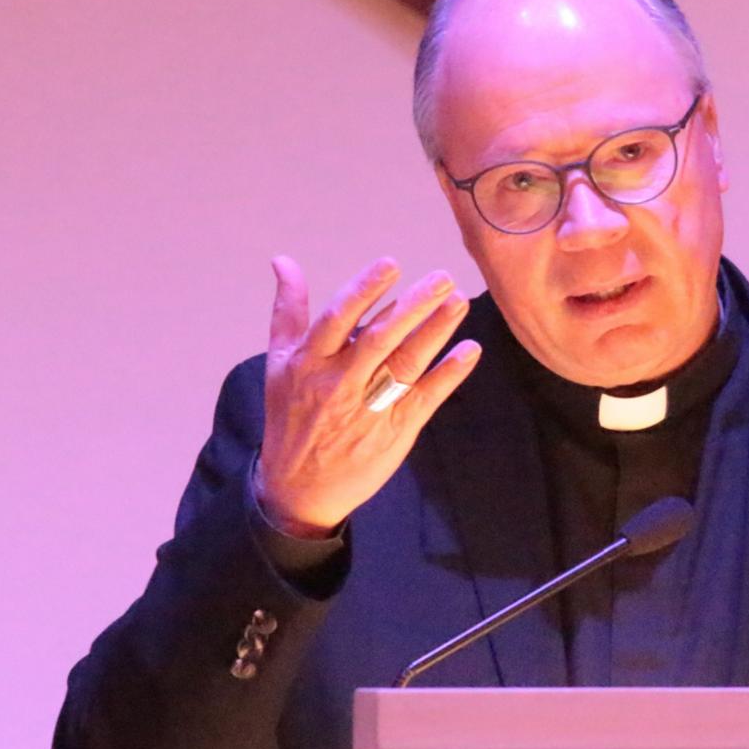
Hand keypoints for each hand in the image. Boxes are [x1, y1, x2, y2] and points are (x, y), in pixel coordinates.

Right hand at [256, 254, 481, 537]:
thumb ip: (288, 311)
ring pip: (406, 364)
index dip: (365, 291)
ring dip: (435, 332)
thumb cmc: (290, 415)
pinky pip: (425, 398)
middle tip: (443, 278)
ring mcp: (370, 408)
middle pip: (380, 338)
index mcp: (310, 362)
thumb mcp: (279, 363)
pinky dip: (448, 374)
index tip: (391, 265)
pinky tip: (469, 350)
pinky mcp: (395, 431)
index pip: (339, 319)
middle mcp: (340, 383)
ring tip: (458, 303)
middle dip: (413, 306)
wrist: (298, 488)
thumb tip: (283, 260)